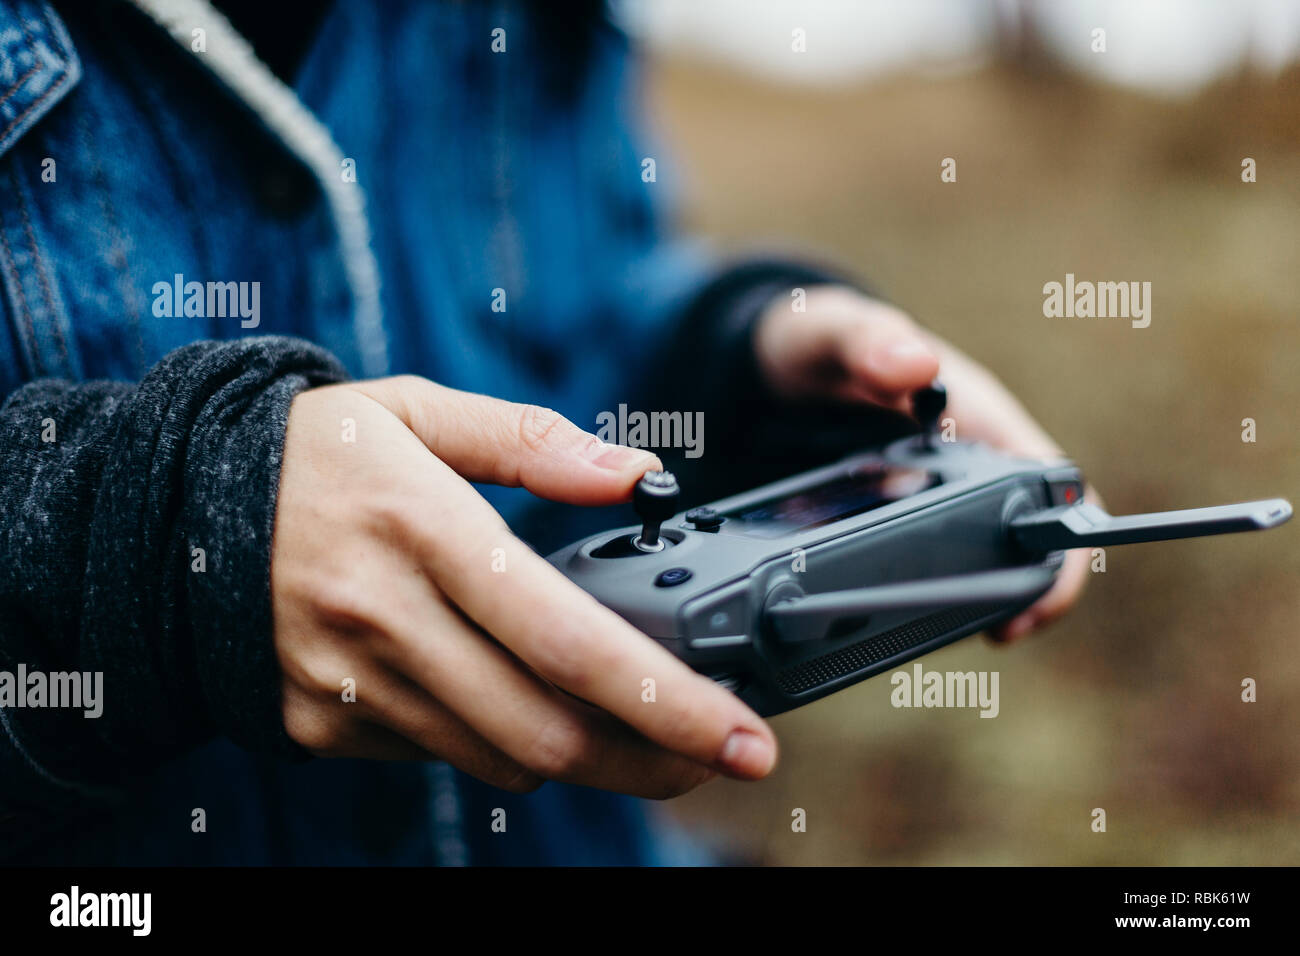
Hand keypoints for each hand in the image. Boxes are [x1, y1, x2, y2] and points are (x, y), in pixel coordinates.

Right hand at [271, 376, 776, 796]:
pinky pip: (440, 755)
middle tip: (715, 752)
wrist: (171, 512)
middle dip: (652, 757)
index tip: (744, 735)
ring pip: (502, 758)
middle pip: (549, 733)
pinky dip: (497, 740)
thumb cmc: (311, 452)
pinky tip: (509, 694)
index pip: (569, 641)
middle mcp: (383, 618)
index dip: (670, 701)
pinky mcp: (320, 725)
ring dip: (582, 753)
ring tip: (629, 721)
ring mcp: (346, 684)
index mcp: (423, 528)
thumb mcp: (416, 410)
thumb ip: (532, 441)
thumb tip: (637, 473)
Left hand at [753, 285, 1090, 641]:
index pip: (1056, 482)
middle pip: (1036, 530)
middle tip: (1002, 632)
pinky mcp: (902, 511)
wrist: (771, 362)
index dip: (1069, 542)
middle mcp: (970, 456)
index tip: (1042, 593)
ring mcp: (937, 488)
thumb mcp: (829, 335)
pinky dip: (934, 587)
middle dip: (1035, 586)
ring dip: (988, 593)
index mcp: (975, 414)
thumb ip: (866, 342)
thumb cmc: (817, 342)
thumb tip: (917, 364)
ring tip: (954, 631)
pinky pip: (935, 557)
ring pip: (990, 551)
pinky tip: (908, 613)